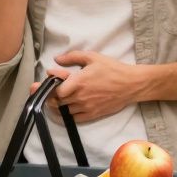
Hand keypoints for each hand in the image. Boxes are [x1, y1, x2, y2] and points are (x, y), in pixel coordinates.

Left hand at [29, 51, 144, 123]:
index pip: (55, 91)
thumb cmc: (112, 69)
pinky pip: (74, 118)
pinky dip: (68, 114)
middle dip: (50, 96)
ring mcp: (86, 107)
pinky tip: (68, 108)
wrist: (131, 84)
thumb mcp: (92, 57)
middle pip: (57, 102)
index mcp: (78, 81)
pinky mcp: (93, 114)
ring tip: (59, 99)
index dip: (48, 88)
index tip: (45, 84)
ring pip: (64, 111)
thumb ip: (72, 57)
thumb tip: (57, 59)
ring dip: (59, 105)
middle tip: (49, 91)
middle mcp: (80, 96)